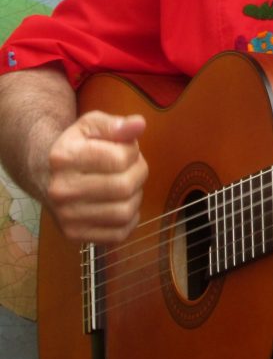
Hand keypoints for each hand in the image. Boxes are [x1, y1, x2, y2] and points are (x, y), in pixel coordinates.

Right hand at [45, 111, 148, 243]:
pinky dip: (130, 219)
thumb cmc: (77, 146)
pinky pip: (118, 234)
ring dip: (135, 196)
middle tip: (131, 167)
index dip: (133, 151)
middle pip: (124, 187)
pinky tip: (122, 203)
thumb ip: (116, 124)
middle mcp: (61, 190)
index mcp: (64, 158)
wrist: (46, 173)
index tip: (126, 149)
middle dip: (138, 173)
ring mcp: (66, 216)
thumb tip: (139, 124)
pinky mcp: (74, 234)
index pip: (120, 158)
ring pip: (124, 212)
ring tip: (127, 184)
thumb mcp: (91, 125)